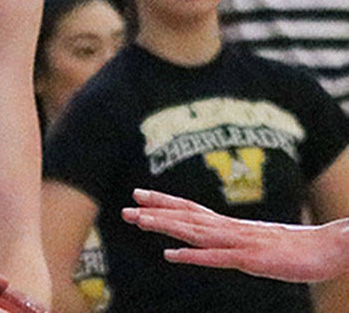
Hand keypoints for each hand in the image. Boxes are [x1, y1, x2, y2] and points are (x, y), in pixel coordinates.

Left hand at [122, 188, 348, 282]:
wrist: (330, 248)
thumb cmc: (297, 249)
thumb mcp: (260, 244)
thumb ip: (238, 243)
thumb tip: (219, 245)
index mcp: (232, 226)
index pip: (191, 209)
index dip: (164, 202)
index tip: (138, 194)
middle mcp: (231, 229)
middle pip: (186, 217)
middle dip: (155, 212)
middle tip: (125, 207)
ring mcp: (240, 242)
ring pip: (195, 232)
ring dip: (165, 226)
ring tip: (138, 222)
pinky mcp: (251, 259)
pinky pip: (217, 258)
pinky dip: (193, 256)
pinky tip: (171, 256)